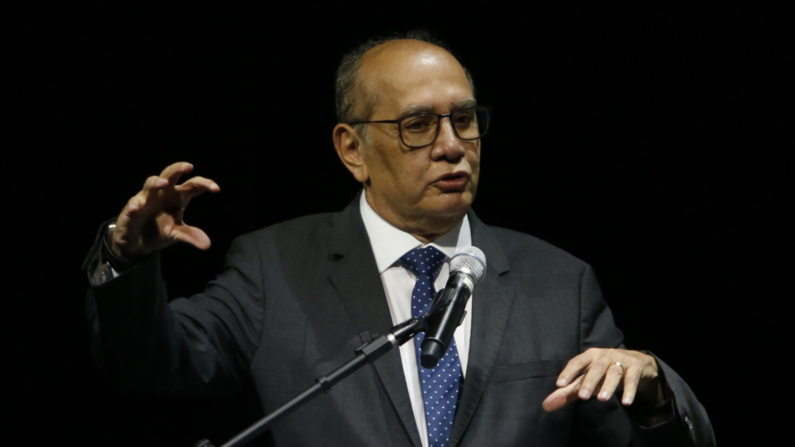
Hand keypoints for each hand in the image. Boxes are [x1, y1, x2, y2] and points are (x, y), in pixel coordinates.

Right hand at [111, 162, 219, 257]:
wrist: (138, 242)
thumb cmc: (159, 230)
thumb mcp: (176, 234)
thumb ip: (190, 235)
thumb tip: (207, 244)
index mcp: (178, 196)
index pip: (193, 186)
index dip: (204, 184)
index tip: (216, 188)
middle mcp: (163, 193)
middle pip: (170, 175)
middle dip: (178, 169)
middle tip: (188, 166)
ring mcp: (146, 198)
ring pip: (150, 184)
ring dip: (156, 182)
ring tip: (163, 183)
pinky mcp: (131, 208)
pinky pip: (133, 205)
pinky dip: (134, 206)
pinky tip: (136, 209)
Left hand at [542, 348, 663, 411]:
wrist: (637, 363)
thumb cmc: (604, 372)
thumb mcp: (586, 379)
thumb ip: (567, 393)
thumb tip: (546, 405)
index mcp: (589, 356)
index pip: (577, 362)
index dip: (568, 372)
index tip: (559, 385)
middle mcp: (604, 355)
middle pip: (596, 368)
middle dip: (589, 381)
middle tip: (583, 396)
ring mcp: (621, 360)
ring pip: (614, 372)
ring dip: (608, 385)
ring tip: (602, 399)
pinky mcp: (636, 367)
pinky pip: (632, 379)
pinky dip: (630, 390)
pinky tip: (627, 402)